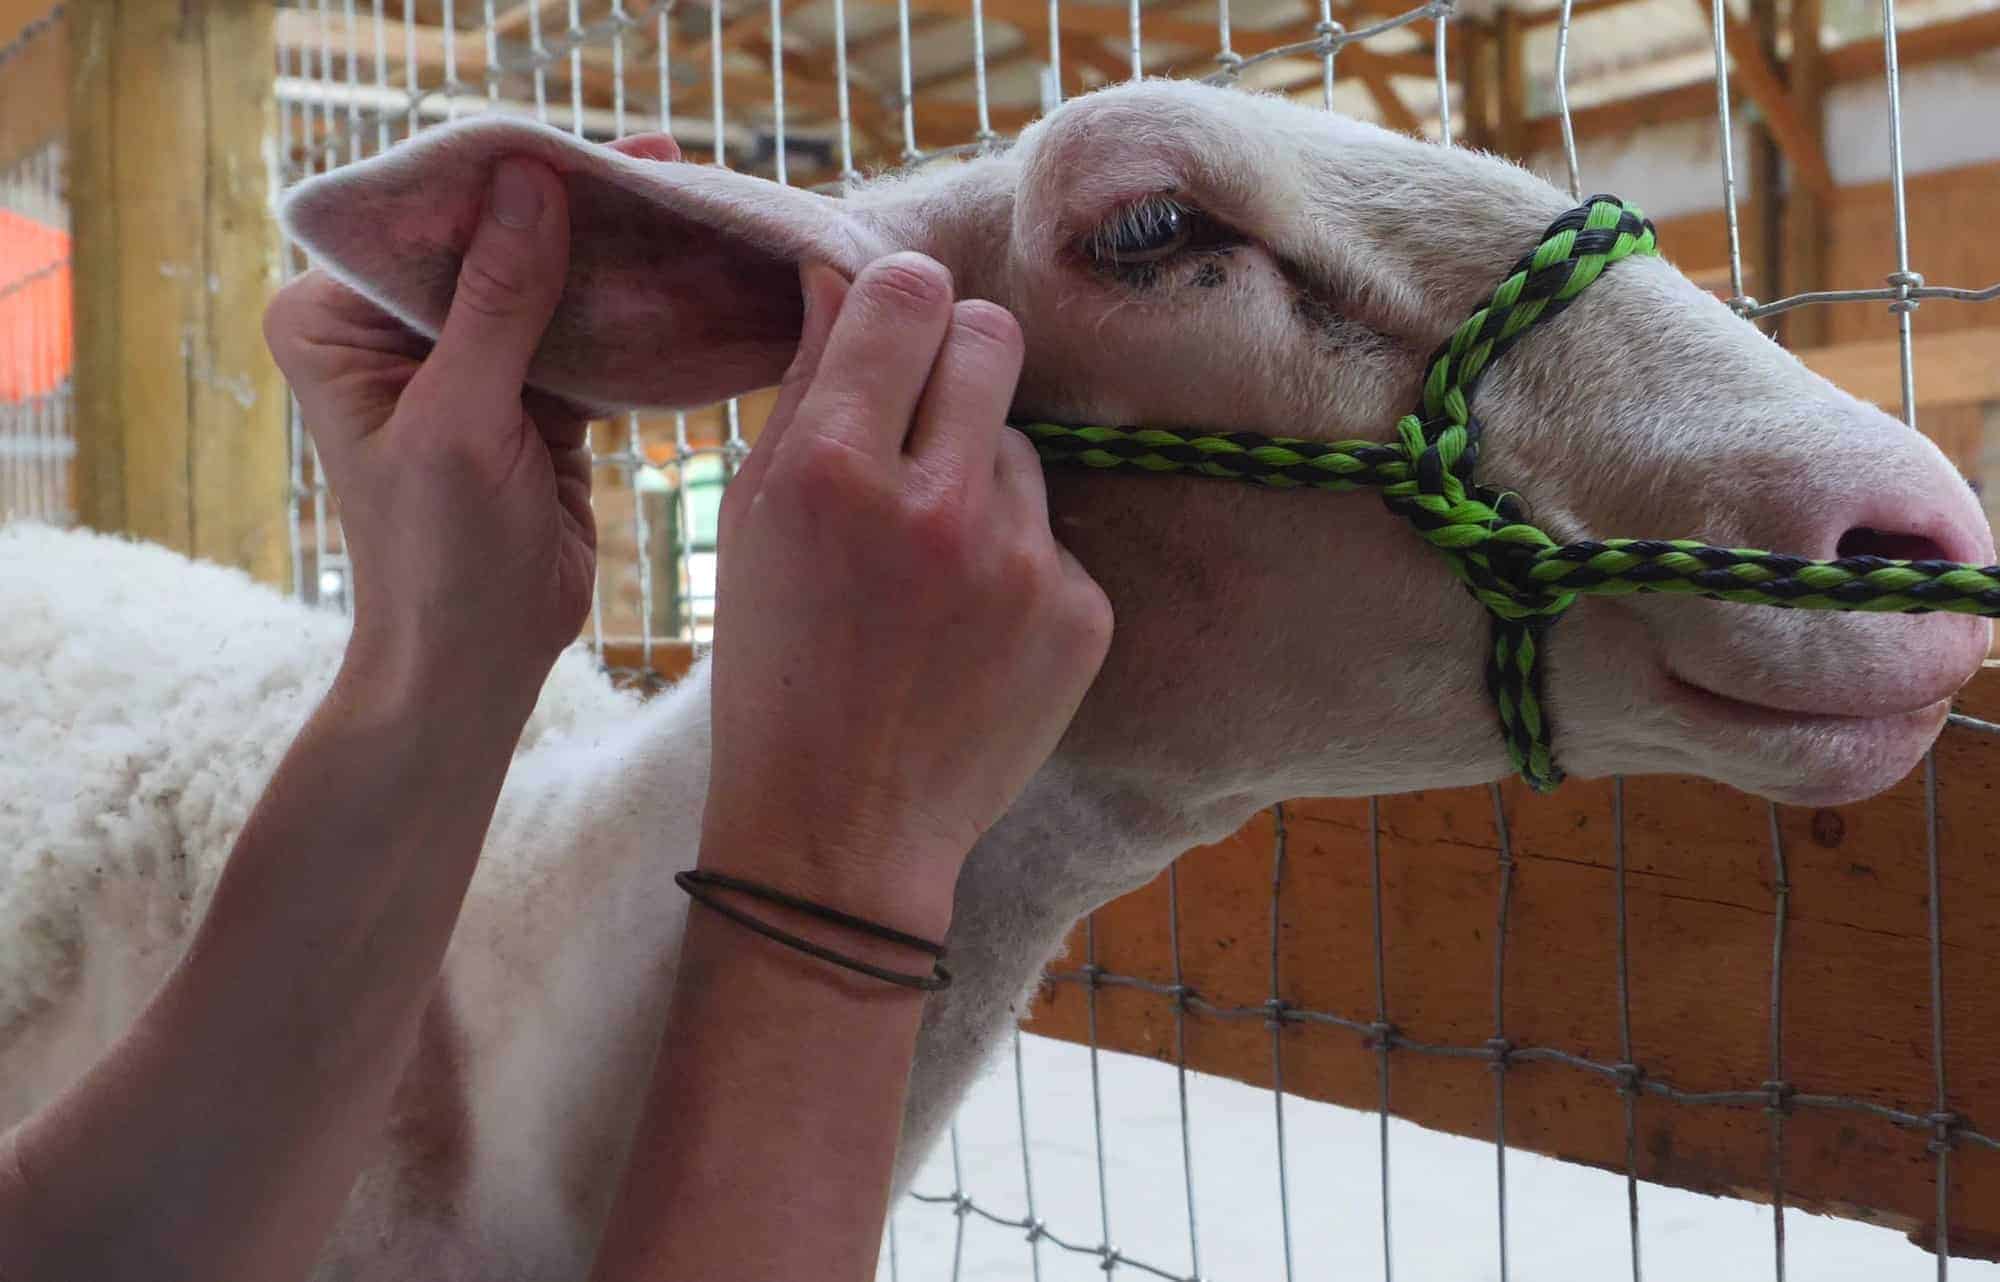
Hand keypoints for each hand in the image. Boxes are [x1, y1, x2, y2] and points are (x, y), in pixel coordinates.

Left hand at [263, 134, 681, 700]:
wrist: (476, 663)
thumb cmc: (439, 560)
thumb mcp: (461, 423)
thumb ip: (496, 304)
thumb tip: (530, 180)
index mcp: (333, 322)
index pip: (424, 223)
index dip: (504, 182)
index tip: (591, 153)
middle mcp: (388, 331)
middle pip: (491, 243)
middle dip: (571, 212)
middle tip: (660, 167)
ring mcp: (463, 363)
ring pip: (544, 284)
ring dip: (609, 259)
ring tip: (685, 209)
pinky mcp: (527, 397)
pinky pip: (581, 335)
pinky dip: (628, 315)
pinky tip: (683, 276)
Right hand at [702, 254, 1114, 933]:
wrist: (843, 831)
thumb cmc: (777, 671)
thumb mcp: (752, 524)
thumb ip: (802, 389)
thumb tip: (838, 274)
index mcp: (832, 470)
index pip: (907, 295)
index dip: (897, 302)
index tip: (891, 330)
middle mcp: (936, 504)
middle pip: (991, 336)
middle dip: (956, 360)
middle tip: (922, 420)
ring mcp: (1022, 562)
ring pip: (1021, 443)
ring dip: (979, 474)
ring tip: (931, 566)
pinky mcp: (1082, 614)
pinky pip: (1055, 533)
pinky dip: (1018, 560)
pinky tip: (971, 627)